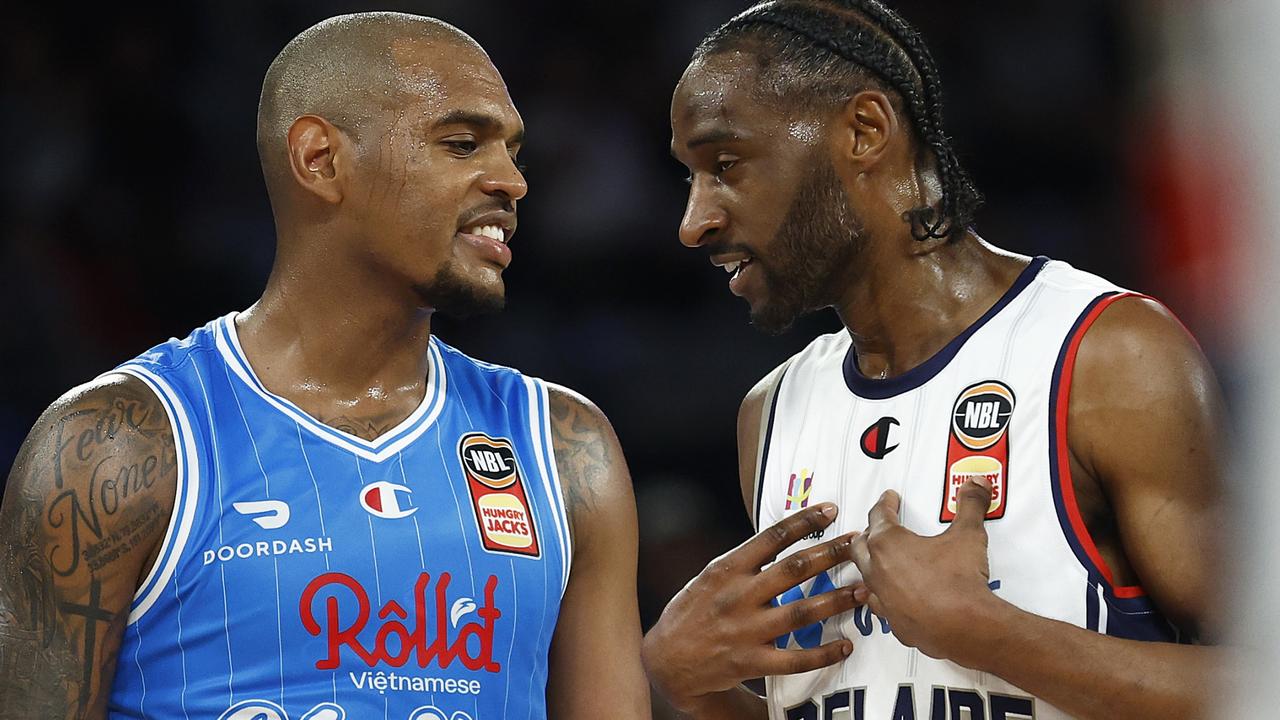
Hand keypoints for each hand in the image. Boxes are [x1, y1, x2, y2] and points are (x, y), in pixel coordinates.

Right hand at [642, 503, 859, 713]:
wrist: (665, 660)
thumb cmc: (691, 612)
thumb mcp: (710, 576)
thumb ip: (744, 562)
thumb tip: (782, 540)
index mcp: (727, 569)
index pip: (771, 538)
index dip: (804, 522)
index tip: (829, 510)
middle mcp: (738, 596)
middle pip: (793, 570)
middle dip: (830, 555)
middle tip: (857, 545)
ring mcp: (746, 630)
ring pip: (801, 612)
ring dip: (836, 600)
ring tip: (862, 591)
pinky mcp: (751, 662)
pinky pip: (795, 658)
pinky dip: (823, 653)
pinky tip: (844, 645)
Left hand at [849, 478, 1002, 667]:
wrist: (966, 628)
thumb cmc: (960, 581)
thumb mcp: (968, 535)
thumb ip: (970, 505)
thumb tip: (976, 483)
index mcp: (888, 544)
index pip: (879, 515)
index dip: (885, 504)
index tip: (889, 499)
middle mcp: (878, 571)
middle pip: (861, 545)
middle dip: (868, 534)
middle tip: (878, 528)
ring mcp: (883, 600)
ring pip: (866, 578)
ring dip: (872, 567)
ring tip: (880, 562)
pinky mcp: (895, 625)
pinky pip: (882, 607)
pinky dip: (885, 598)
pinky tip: (893, 599)